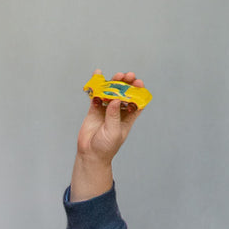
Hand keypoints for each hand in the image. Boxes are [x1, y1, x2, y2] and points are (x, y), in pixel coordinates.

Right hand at [71, 70, 145, 201]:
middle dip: (127, 83)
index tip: (138, 82)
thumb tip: (115, 99)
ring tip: (116, 76)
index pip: (137, 101)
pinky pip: (96, 95)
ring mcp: (106, 109)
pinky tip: (97, 75)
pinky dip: (97, 85)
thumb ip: (114, 115)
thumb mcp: (113, 132)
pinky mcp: (94, 109)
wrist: (89, 154)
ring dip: (114, 83)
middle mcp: (118, 111)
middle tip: (128, 76)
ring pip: (111, 92)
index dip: (139, 90)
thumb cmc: (106, 147)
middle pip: (124, 93)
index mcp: (128, 117)